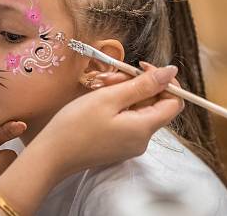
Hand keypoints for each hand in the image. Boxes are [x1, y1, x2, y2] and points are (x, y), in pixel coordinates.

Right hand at [0, 66, 183, 214]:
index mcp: (145, 128)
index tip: (142, 68)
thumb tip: (171, 72)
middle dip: (137, 84)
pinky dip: (117, 104)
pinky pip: (128, 118)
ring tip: (100, 86)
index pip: (176, 101)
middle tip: (111, 77)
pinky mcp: (118, 143)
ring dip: (124, 92)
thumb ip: (143, 85)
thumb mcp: (110, 98)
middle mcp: (143, 139)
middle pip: (155, 103)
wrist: (50, 156)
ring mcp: (130, 143)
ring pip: (139, 108)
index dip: (164, 81)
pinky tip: (98, 99)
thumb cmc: (76, 125)